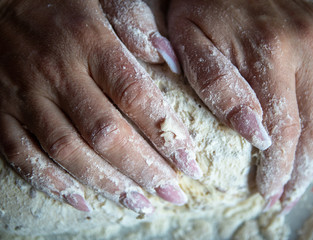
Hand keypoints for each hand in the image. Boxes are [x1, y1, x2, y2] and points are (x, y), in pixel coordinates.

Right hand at [0, 0, 201, 213]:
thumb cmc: (59, 3)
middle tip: (173, 194)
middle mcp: (59, 74)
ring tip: (140, 205)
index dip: (166, 134)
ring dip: (107, 184)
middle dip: (143, 170)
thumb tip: (170, 59)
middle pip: (106, 134)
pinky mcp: (1, 111)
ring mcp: (26, 96)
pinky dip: (52, 182)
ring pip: (68, 151)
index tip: (190, 164)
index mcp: (90, 43)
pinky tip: (83, 201)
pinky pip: (22, 155)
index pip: (136, 97)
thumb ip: (136, 22)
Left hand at [168, 0, 312, 212]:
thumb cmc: (197, 6)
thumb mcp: (189, 41)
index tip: (268, 192)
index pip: (283, 128)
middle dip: (303, 169)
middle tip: (289, 195)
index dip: (278, 168)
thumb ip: (218, 86)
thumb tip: (254, 133)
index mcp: (268, 50)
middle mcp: (306, 44)